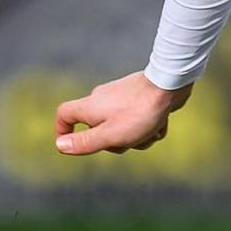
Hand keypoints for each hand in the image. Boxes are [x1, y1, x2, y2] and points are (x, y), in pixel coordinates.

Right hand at [55, 71, 191, 155]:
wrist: (170, 84)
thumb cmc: (139, 113)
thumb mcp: (109, 135)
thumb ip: (84, 142)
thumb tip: (60, 146)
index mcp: (90, 106)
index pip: (64, 114)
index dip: (62, 130)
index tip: (71, 144)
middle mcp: (101, 98)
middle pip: (98, 128)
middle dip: (116, 142)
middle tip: (130, 140)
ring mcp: (120, 96)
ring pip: (122, 127)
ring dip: (138, 136)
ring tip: (152, 130)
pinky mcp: (138, 96)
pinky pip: (138, 119)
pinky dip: (149, 126)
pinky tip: (161, 123)